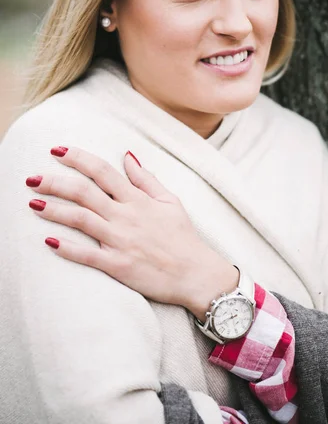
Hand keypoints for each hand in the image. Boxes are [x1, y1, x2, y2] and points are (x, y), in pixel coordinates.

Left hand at [26, 146, 237, 317]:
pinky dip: (67, 248)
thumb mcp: (170, 201)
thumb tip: (127, 156)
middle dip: (55, 182)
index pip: (102, 171)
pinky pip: (87, 255)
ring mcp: (121, 241)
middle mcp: (126, 216)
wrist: (197, 273)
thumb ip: (146, 179)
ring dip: (54, 210)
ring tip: (33, 203)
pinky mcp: (118, 266)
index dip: (78, 158)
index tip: (57, 150)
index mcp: (137, 199)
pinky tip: (49, 241)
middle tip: (32, 177)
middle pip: (84, 192)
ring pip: (80, 219)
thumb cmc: (184, 237)